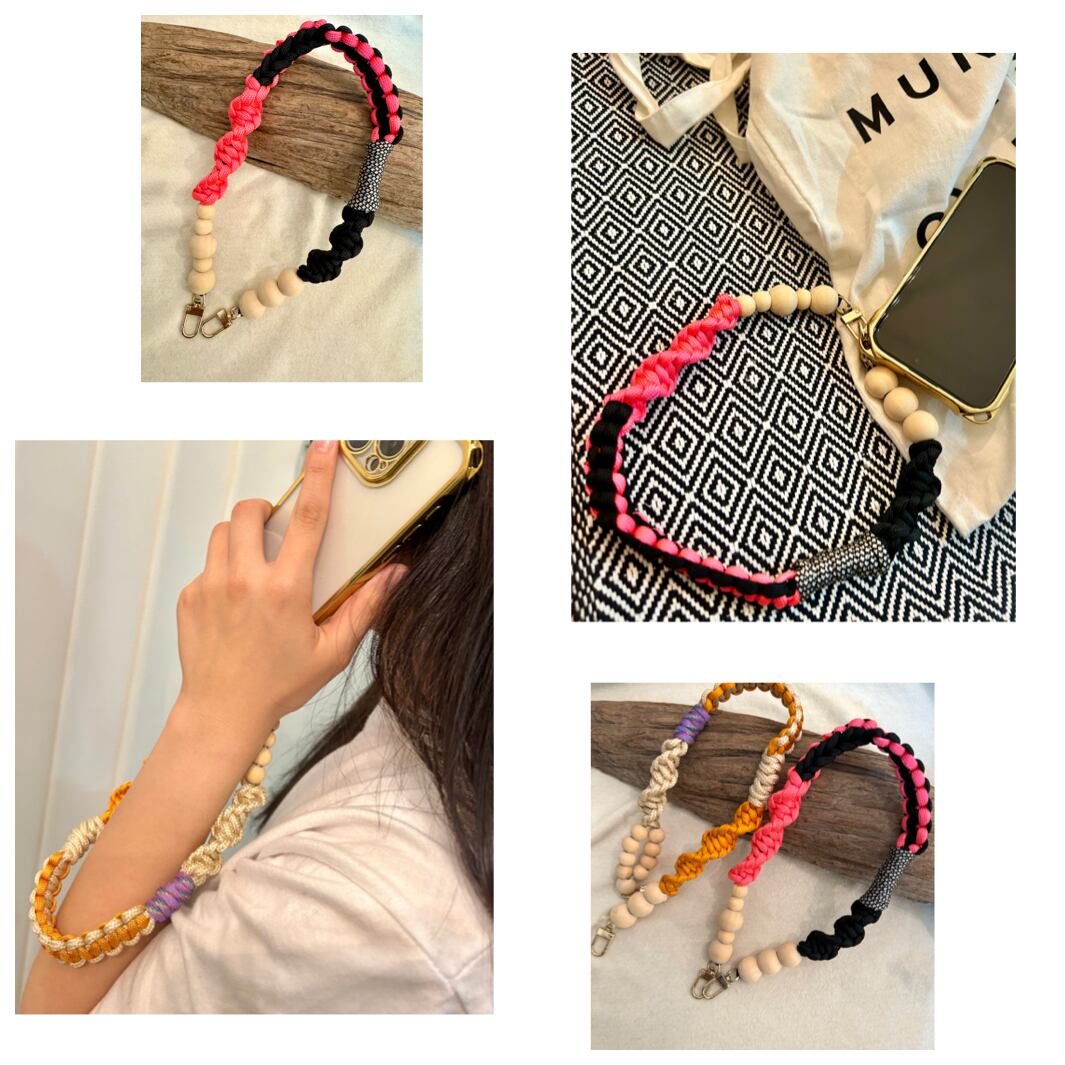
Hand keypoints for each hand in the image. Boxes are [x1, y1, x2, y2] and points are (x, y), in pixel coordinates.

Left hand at [175, 440, 404, 736]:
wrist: (222, 713)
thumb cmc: (279, 685)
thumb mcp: (332, 651)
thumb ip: (365, 607)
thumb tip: (394, 574)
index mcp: (285, 590)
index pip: (308, 518)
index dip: (318, 477)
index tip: (324, 446)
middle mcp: (244, 581)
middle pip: (249, 512)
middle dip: (263, 510)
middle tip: (275, 528)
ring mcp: (210, 587)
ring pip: (222, 533)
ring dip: (240, 538)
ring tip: (254, 566)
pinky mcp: (188, 597)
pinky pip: (206, 565)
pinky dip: (222, 571)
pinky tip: (235, 603)